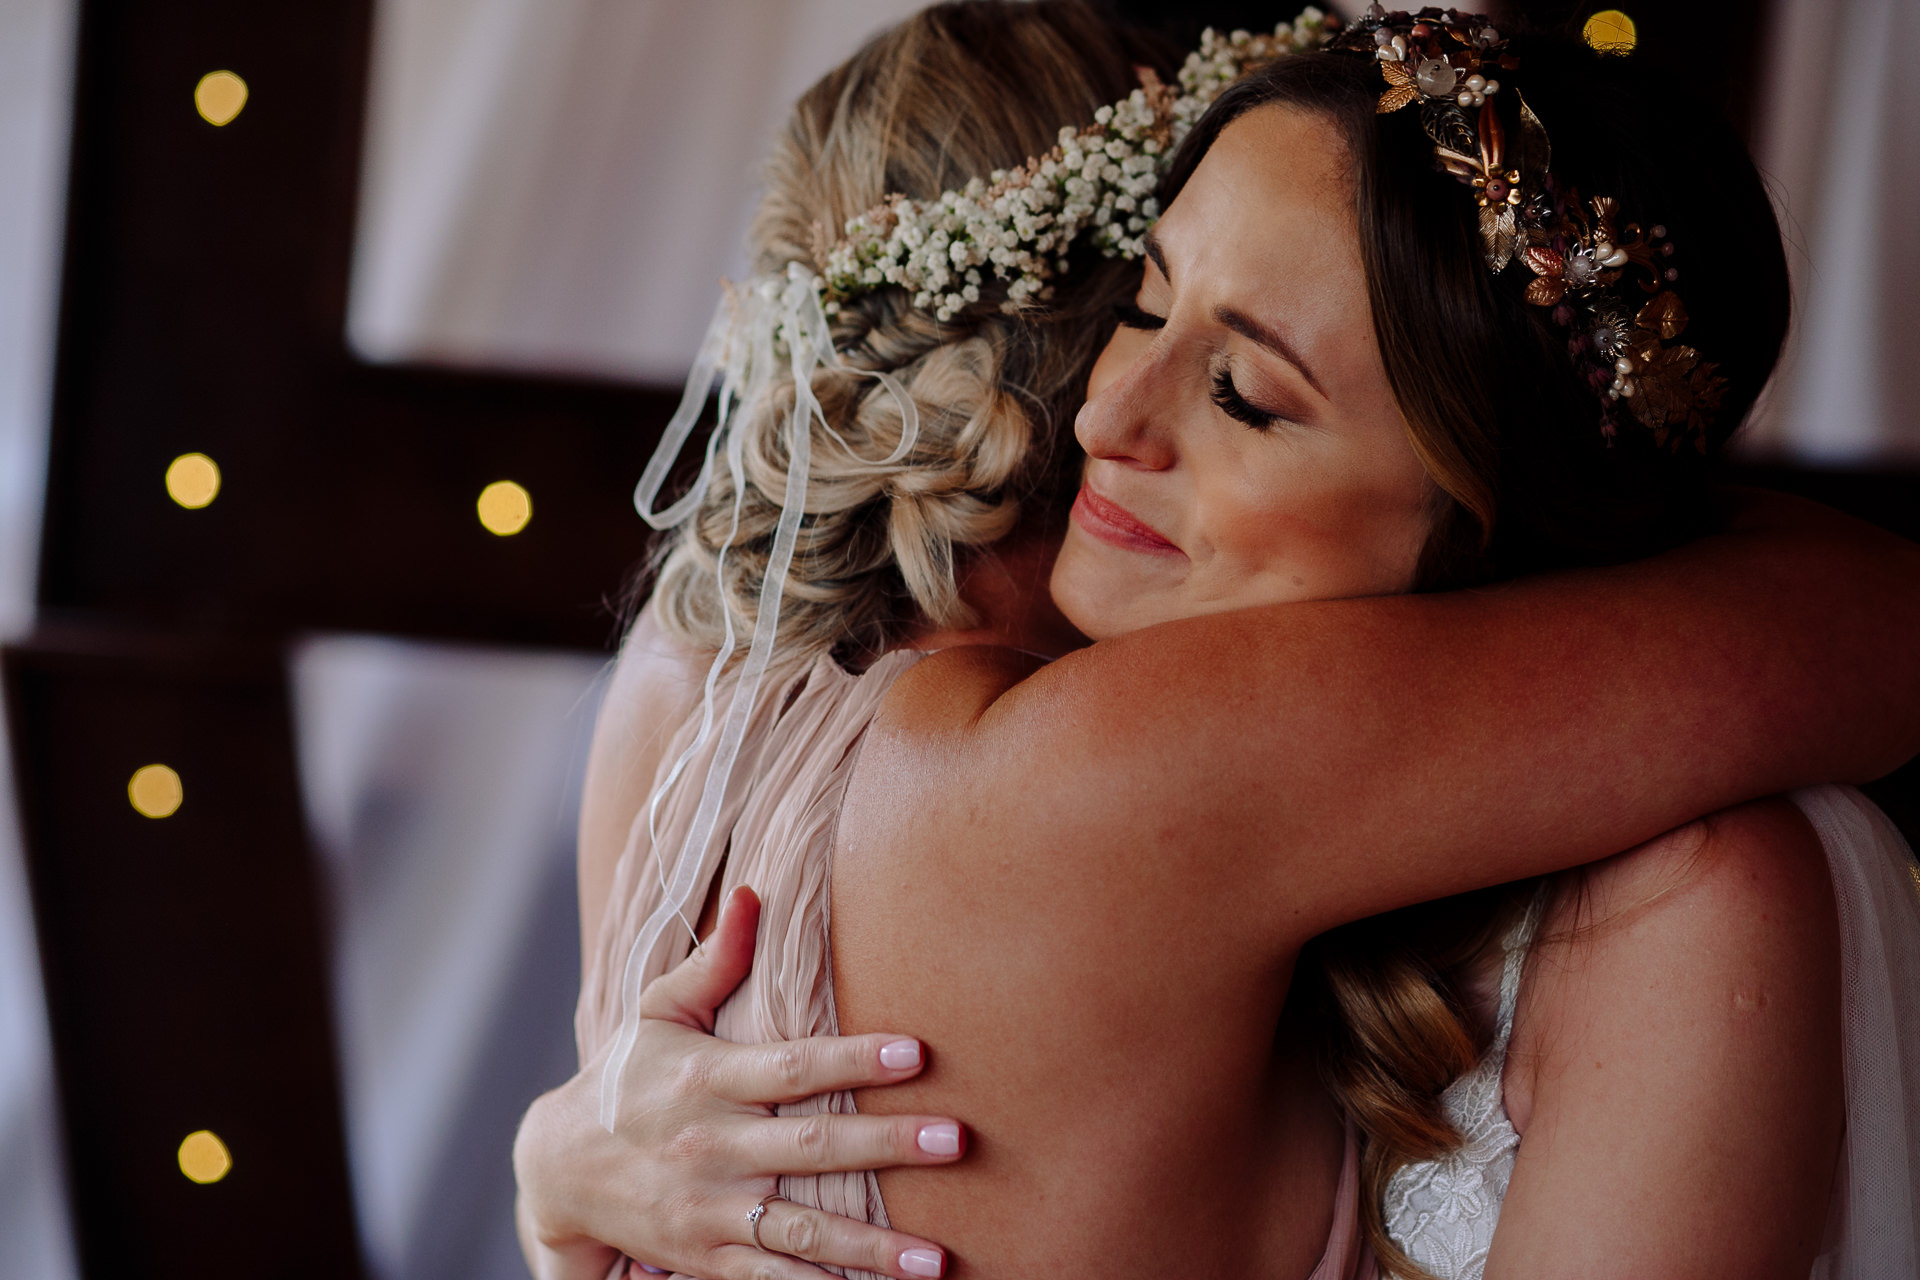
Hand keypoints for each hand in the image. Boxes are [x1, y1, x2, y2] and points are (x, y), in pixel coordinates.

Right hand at [515, 887, 963, 1279]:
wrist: (558, 1168)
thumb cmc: (627, 1075)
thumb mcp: (660, 1010)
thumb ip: (716, 959)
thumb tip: (755, 892)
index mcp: (707, 1079)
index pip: (792, 1065)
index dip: (855, 1059)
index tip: (917, 1052)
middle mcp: (711, 1146)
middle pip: (810, 1149)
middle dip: (887, 1146)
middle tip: (956, 1139)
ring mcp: (708, 1210)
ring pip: (799, 1230)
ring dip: (870, 1248)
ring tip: (937, 1257)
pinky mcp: (705, 1258)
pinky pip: (769, 1279)